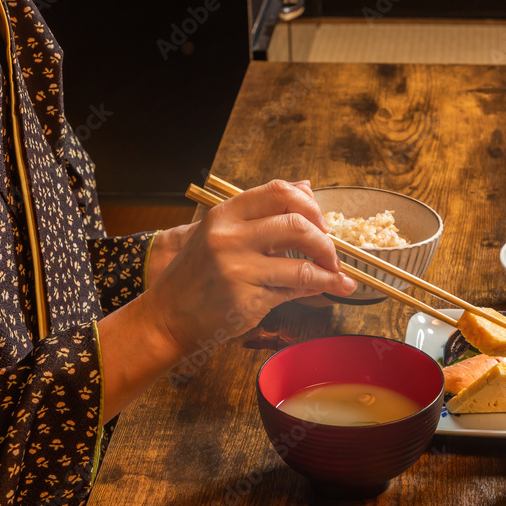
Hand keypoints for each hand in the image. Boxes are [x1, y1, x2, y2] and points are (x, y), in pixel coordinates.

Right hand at [141, 179, 356, 356]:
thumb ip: (262, 212)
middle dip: (325, 240)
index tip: (321, 222)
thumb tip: (307, 188)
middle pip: (297, 224)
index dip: (309, 205)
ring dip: (329, 271)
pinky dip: (316, 290)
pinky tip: (324, 290)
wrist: (167, 317)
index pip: (279, 191)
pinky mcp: (246, 300)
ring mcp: (238, 269)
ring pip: (302, 265)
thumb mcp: (220, 234)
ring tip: (338, 277)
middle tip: (332, 254)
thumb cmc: (197, 275)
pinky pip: (293, 292)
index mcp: (225, 215)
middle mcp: (230, 237)